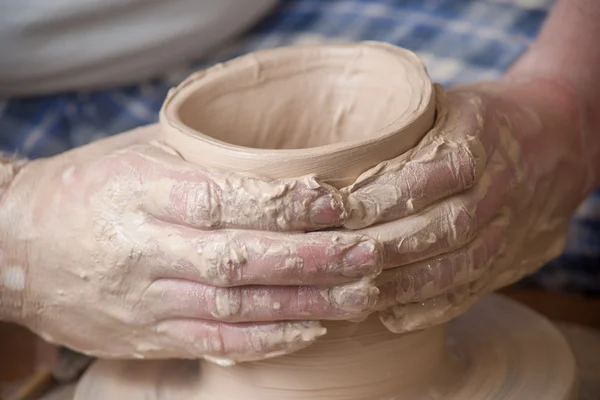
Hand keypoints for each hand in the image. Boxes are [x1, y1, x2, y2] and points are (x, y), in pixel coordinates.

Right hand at [0, 124, 380, 361]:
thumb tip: (282, 159)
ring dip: (303, 304)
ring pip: (235, 306)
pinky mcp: (149, 334)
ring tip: (360, 296)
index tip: (336, 201)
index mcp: (140, 190)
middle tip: (369, 254)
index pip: (221, 198)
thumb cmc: (86, 188)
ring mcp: (146, 298)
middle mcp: (144, 248)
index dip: (283, 203)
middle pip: (238, 258)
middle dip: (312, 260)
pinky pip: (214, 340)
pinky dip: (267, 338)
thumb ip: (201, 161)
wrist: (15, 247)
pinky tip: (311, 329)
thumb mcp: (135, 155)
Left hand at [342, 80, 595, 331]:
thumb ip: (405, 121)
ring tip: (357, 291)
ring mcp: (511, 226)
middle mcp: (503, 185)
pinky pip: (475, 288)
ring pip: (462, 263)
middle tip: (339, 256)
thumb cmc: (484, 119)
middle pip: (450, 225)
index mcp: (485, 135)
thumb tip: (337, 148)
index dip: (389, 194)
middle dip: (390, 246)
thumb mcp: (450, 102)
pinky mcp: (510, 257)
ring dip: (406, 284)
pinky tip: (392, 315)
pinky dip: (432, 306)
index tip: (343, 209)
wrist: (559, 140)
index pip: (437, 170)